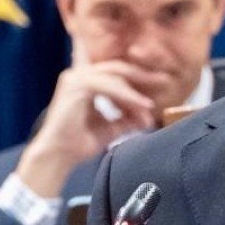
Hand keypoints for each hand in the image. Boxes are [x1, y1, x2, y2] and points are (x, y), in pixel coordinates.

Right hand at [16, 61, 165, 196]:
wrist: (59, 156)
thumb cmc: (80, 143)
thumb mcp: (111, 128)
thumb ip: (127, 118)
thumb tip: (148, 117)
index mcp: (86, 82)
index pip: (116, 72)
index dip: (138, 75)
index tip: (160, 81)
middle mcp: (79, 75)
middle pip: (118, 68)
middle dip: (143, 75)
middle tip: (165, 81)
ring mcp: (75, 78)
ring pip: (115, 76)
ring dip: (136, 91)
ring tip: (152, 104)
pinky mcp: (76, 86)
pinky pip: (108, 86)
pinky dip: (127, 96)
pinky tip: (141, 105)